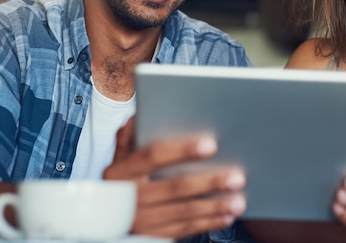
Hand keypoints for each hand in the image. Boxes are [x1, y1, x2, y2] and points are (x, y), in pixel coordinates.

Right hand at [103, 117, 246, 238]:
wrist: (106, 221)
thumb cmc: (121, 183)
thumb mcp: (118, 160)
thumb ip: (128, 139)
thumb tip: (139, 115)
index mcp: (120, 172)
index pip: (154, 156)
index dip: (182, 150)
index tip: (211, 144)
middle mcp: (127, 197)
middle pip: (174, 187)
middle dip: (209, 182)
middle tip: (237, 177)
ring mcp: (139, 221)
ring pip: (183, 213)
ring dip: (214, 207)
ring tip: (238, 201)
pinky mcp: (150, 237)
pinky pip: (183, 230)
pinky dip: (207, 224)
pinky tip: (226, 216)